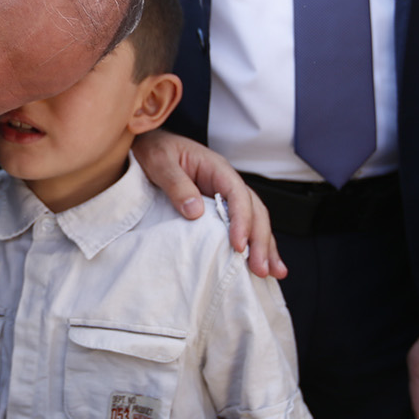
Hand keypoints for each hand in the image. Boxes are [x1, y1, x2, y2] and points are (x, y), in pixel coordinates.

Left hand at [131, 130, 285, 278]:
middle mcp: (226, 183)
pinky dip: (251, 245)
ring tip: (272, 273)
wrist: (146, 145)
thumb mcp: (160, 162)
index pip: (238, 194)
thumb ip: (176, 183)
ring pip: (254, 221)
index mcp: (216, 168)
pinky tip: (258, 264)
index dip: (242, 220)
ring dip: (264, 247)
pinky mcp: (217, 210)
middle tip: (260, 269)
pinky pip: (240, 226)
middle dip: (260, 240)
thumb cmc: (153, 149)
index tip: (238, 245)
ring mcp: (224, 197)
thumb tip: (196, 212)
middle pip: (254, 211)